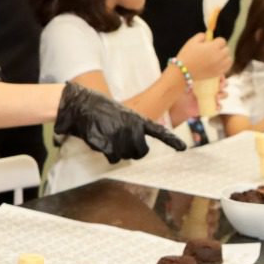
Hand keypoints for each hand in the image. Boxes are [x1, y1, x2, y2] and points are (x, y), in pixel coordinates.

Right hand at [57, 82, 185, 160]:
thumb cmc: (98, 109)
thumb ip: (131, 127)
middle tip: (119, 143)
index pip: (159, 132)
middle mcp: (133, 129)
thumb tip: (134, 145)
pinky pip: (112, 157)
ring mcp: (121, 137)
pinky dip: (105, 152)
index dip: (171, 141)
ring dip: (116, 152)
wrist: (81, 105)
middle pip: (140, 152)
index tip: (183, 148)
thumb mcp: (121, 113)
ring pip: (125, 156)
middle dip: (131, 152)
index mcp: (137, 119)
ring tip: (106, 136)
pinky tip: (99, 140)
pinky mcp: (108, 145)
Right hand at [178, 34, 230, 80]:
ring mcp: (219, 65)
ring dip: (224, 56)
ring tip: (216, 57)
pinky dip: (225, 64)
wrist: (182, 72)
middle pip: (226, 49)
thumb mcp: (192, 41)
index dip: (216, 41)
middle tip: (212, 51)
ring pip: (229, 58)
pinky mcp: (218, 72)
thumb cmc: (186, 55)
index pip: (222, 40)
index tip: (211, 43)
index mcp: (213, 47)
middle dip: (220, 48)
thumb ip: (201, 36)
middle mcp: (219, 56)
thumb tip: (207, 36)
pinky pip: (227, 66)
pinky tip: (219, 63)